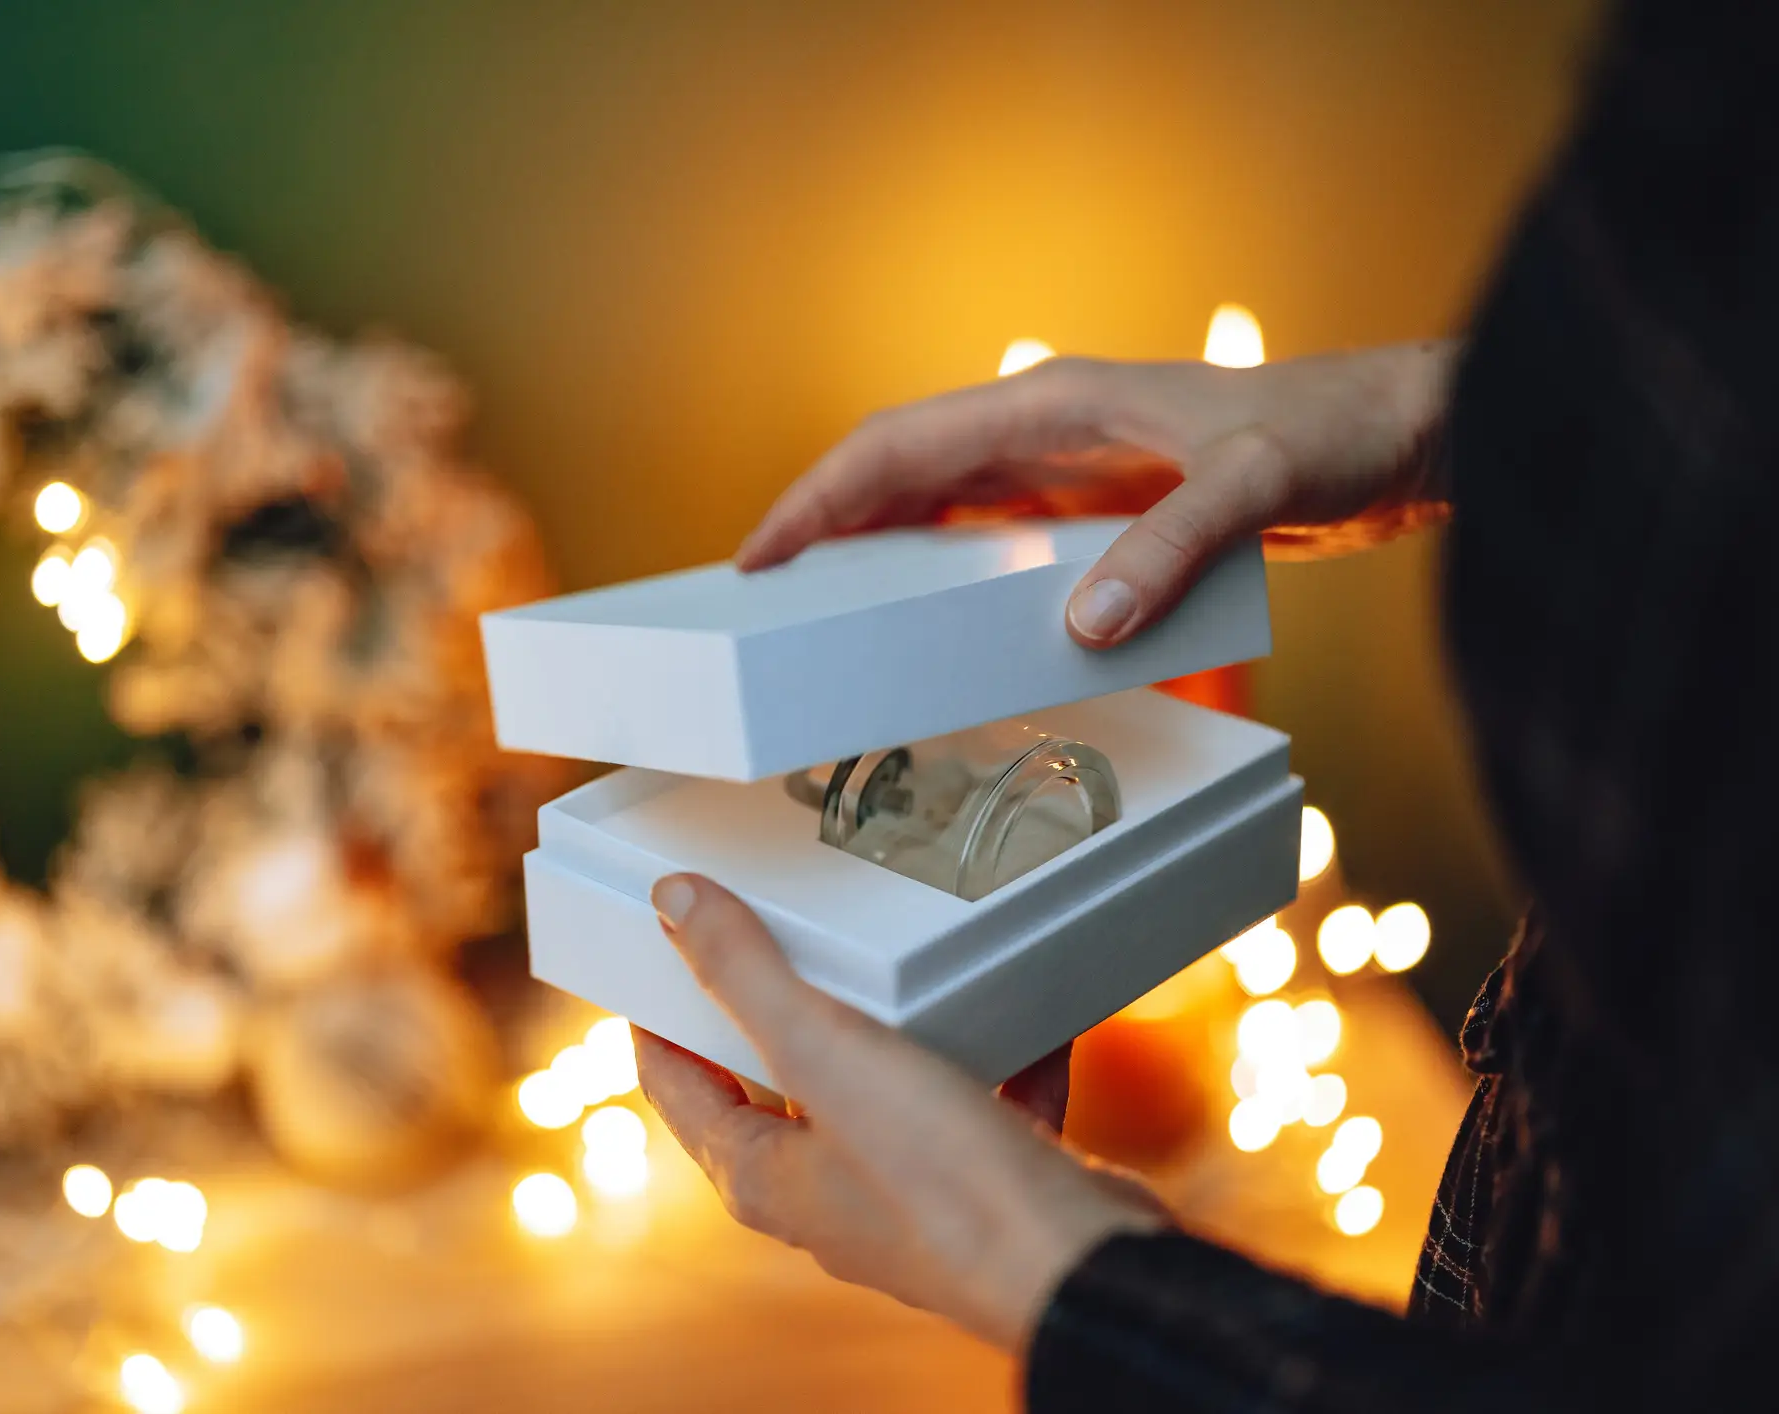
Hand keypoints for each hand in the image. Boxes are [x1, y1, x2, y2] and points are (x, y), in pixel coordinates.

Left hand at [635, 873, 1166, 1350]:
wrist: (1080, 1263)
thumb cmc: (941, 1179)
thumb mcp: (824, 1051)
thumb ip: (746, 973)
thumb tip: (672, 902)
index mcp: (763, 1177)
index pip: (678, 1089)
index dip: (658, 1020)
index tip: (658, 958)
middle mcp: (825, 1198)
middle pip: (775, 1090)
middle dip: (777, 1016)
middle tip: (777, 942)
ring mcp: (907, 1197)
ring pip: (881, 1095)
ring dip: (891, 1034)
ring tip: (900, 967)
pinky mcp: (985, 1188)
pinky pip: (977, 1105)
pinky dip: (992, 1058)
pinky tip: (1018, 1013)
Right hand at [736, 342, 1455, 647]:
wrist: (1396, 435)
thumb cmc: (1328, 433)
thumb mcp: (1252, 485)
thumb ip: (1170, 547)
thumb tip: (1084, 624)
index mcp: (1051, 404)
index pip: (897, 444)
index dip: (818, 499)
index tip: (760, 557)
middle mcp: (1043, 430)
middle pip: (895, 475)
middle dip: (821, 531)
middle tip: (763, 605)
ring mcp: (1066, 469)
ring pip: (934, 508)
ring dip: (873, 555)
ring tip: (819, 620)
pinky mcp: (1097, 508)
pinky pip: (989, 541)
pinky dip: (941, 576)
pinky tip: (928, 624)